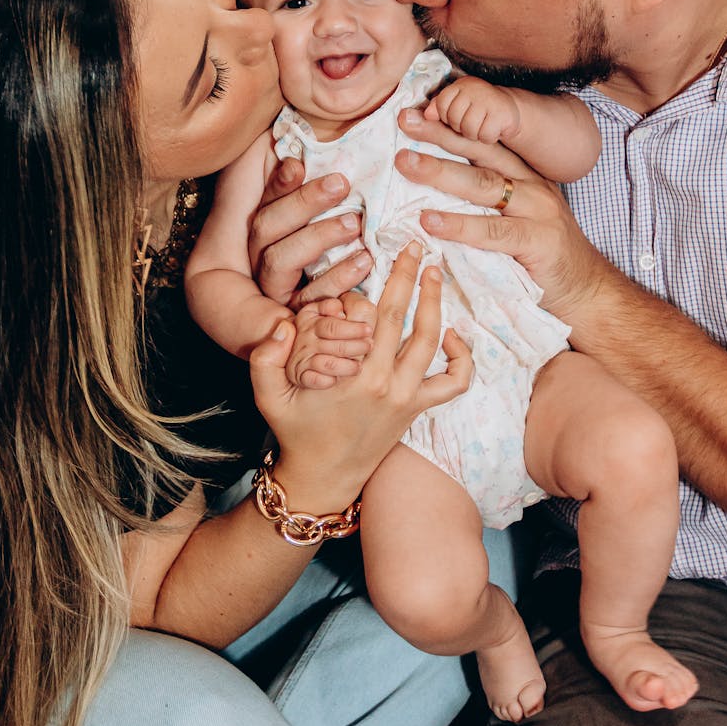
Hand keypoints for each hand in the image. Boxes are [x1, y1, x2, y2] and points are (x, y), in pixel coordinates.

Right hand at [248, 157, 372, 309]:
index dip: (280, 182)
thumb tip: (322, 140)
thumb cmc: (346, 240)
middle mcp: (261, 251)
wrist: (346, 312)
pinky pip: (309, 296)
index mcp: (266, 221)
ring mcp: (274, 283)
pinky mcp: (296, 309)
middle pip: (267, 225)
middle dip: (303, 203)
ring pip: (280, 259)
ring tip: (355, 223)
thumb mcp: (332, 207)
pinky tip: (365, 262)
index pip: (265, 198)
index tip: (299, 164)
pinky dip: (336, 278)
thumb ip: (320, 177)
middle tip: (342, 184)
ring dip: (318, 236)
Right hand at [249, 241, 472, 508]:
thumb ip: (264, 359)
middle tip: (416, 247)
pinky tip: (452, 334)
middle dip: (411, 277)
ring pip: (432, 341)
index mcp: (356, 376)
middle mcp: (387, 383)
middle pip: (406, 318)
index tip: (373, 270)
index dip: (371, 291)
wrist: (324, 478)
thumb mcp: (268, 397)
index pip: (370, 318)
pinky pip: (454, 382)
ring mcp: (408, 397)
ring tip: (433, 274)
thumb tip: (281, 325)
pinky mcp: (419, 408)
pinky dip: (462, 357)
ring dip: (436, 303)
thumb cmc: (296, 432)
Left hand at [396, 106, 609, 324]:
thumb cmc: (540, 256)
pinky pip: (492, 230)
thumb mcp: (513, 220)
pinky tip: (429, 221)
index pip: (484, 142)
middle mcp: (531, 185)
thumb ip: (482, 204)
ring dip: (441, 172)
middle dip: (441, 135)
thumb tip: (427, 194)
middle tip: (405, 122)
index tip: (417, 114)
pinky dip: (458, 225)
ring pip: (483, 184)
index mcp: (523, 175)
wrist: (585, 290)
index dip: (450, 126)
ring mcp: (537, 211)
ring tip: (407, 163)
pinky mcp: (537, 241)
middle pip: (481, 152)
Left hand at [424, 77, 520, 143]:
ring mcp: (488, 100)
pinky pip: (484, 135)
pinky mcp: (501, 114)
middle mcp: (474, 89)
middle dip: (460, 127)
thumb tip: (427, 115)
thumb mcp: (457, 104)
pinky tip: (493, 128)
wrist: (507, 109)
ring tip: (481, 125)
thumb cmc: (476, 109)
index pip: (442, 103)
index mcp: (460, 85)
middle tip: (471, 121)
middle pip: (454, 118)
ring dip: (474, 134)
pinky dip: (488, 137)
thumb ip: (438, 107)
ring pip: (468, 129)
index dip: (446, 116)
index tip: (457, 115)